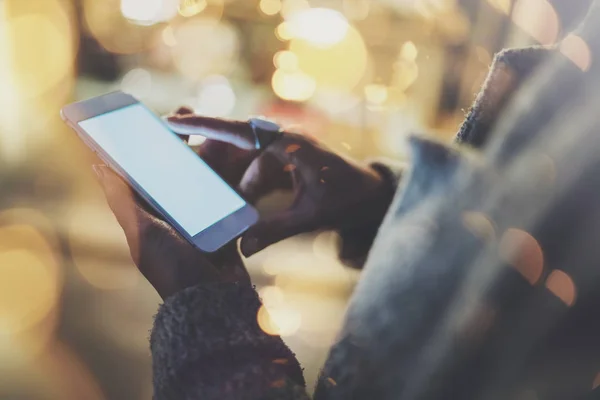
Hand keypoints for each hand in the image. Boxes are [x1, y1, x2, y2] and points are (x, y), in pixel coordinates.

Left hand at [93, 107, 249, 299]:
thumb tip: (97, 164)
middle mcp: (170, 212)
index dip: (140, 143)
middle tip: (185, 111)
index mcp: (147, 212)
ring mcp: (197, 217)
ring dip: (206, 152)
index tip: (144, 115)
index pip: (140, 170)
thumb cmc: (171, 266)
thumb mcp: (141, 232)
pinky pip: (223, 193)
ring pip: (200, 176)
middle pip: (172, 167)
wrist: (211, 298)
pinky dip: (227, 175)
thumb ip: (122, 199)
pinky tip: (237, 156)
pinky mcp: (220, 222)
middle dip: (178, 140)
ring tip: (214, 127)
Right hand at [167, 113, 395, 256]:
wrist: (373, 195)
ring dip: (233, 183)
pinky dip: (246, 189)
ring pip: (244, 163)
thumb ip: (276, 230)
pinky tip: (241, 209)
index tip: (174, 121)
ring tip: (216, 203)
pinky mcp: (284, 166)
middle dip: (209, 155)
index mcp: (290, 144)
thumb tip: (244, 249)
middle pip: (235, 145)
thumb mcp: (312, 215)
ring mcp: (283, 153)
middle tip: (176, 157)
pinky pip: (256, 173)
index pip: (240, 130)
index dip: (205, 126)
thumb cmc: (348, 199)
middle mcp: (283, 143)